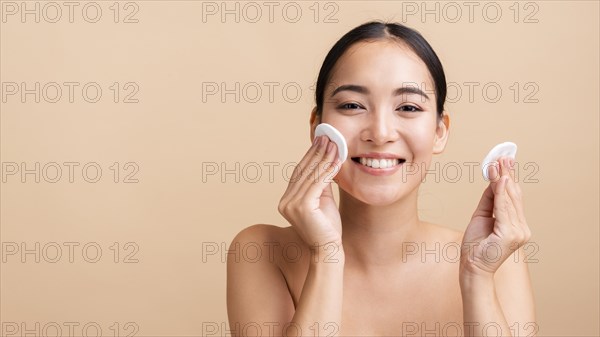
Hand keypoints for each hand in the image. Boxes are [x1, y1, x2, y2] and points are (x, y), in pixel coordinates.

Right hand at [278, 136, 342, 249]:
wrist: (328, 250)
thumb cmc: (327, 227)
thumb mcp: (322, 200)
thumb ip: (320, 183)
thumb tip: (325, 161)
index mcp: (287, 200)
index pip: (299, 172)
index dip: (310, 155)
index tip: (320, 140)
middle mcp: (285, 202)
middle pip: (303, 171)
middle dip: (317, 152)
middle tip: (328, 136)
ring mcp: (291, 205)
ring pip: (311, 175)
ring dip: (324, 157)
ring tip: (334, 144)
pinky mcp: (302, 207)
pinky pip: (318, 183)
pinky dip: (328, 170)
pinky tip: (337, 160)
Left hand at [460, 157, 530, 277]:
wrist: (472, 267)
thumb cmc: (476, 245)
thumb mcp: (482, 217)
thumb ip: (490, 200)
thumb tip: (494, 181)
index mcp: (517, 225)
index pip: (513, 197)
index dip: (509, 178)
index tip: (505, 160)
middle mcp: (522, 228)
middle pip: (513, 195)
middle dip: (507, 174)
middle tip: (502, 156)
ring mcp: (518, 232)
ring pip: (509, 199)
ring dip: (502, 179)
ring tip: (497, 163)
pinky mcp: (509, 234)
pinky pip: (503, 209)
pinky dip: (501, 193)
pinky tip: (499, 180)